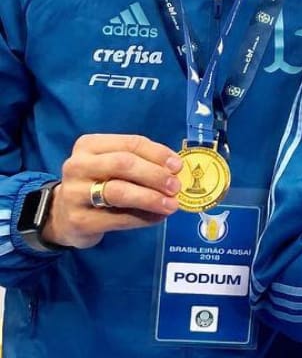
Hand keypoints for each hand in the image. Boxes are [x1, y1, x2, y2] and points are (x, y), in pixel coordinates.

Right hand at [42, 134, 182, 248]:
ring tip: (171, 205)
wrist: (62, 215)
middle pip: (124, 164)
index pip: (130, 143)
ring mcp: (74, 193)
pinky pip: (117, 218)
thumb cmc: (97, 183)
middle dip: (155, 175)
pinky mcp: (79, 220)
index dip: (158, 154)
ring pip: (119, 192)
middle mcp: (77, 166)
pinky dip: (142, 218)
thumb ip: (140, 162)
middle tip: (176, 187)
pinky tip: (156, 218)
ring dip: (151, 198)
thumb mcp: (112, 165)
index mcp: (89, 145)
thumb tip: (175, 170)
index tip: (177, 166)